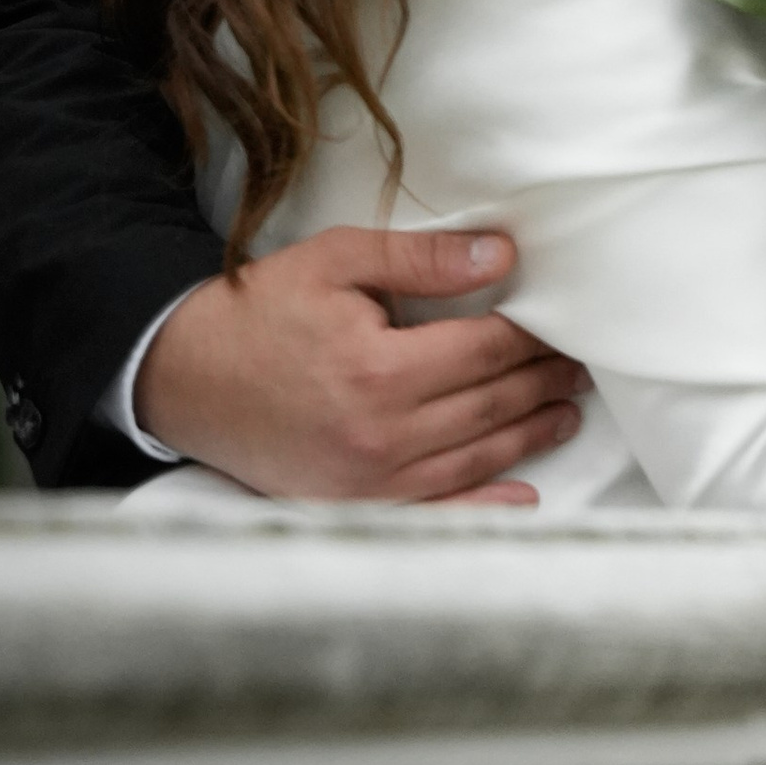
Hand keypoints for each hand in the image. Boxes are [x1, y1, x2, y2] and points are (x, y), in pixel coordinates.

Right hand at [136, 228, 587, 502]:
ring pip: (472, 459)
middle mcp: (380, 435)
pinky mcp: (350, 503)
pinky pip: (433, 509)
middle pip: (487, 406)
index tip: (564, 324)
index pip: (484, 352)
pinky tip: (522, 496)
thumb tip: (500, 254)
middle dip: (540, 383)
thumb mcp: (336, 261)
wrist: (184, 376)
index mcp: (380, 371)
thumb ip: (420, 259)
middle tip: (581, 367)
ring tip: (567, 413)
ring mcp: (366, 480)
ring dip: (526, 436)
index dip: (531, 337)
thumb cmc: (260, 310)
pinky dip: (483, 505)